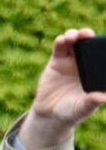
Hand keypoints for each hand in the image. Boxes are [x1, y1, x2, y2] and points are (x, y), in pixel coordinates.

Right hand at [18, 29, 105, 149]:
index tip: (105, 45)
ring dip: (76, 35)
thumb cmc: (72, 111)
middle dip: (91, 37)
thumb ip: (92, 102)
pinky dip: (61, 41)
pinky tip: (63, 40)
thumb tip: (103, 97)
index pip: (103, 56)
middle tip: (90, 36)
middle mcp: (86, 63)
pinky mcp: (57, 61)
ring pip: (76, 42)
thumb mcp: (83, 108)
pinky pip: (60, 47)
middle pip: (91, 45)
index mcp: (97, 72)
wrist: (50, 114)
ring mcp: (71, 61)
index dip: (104, 48)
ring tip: (75, 36)